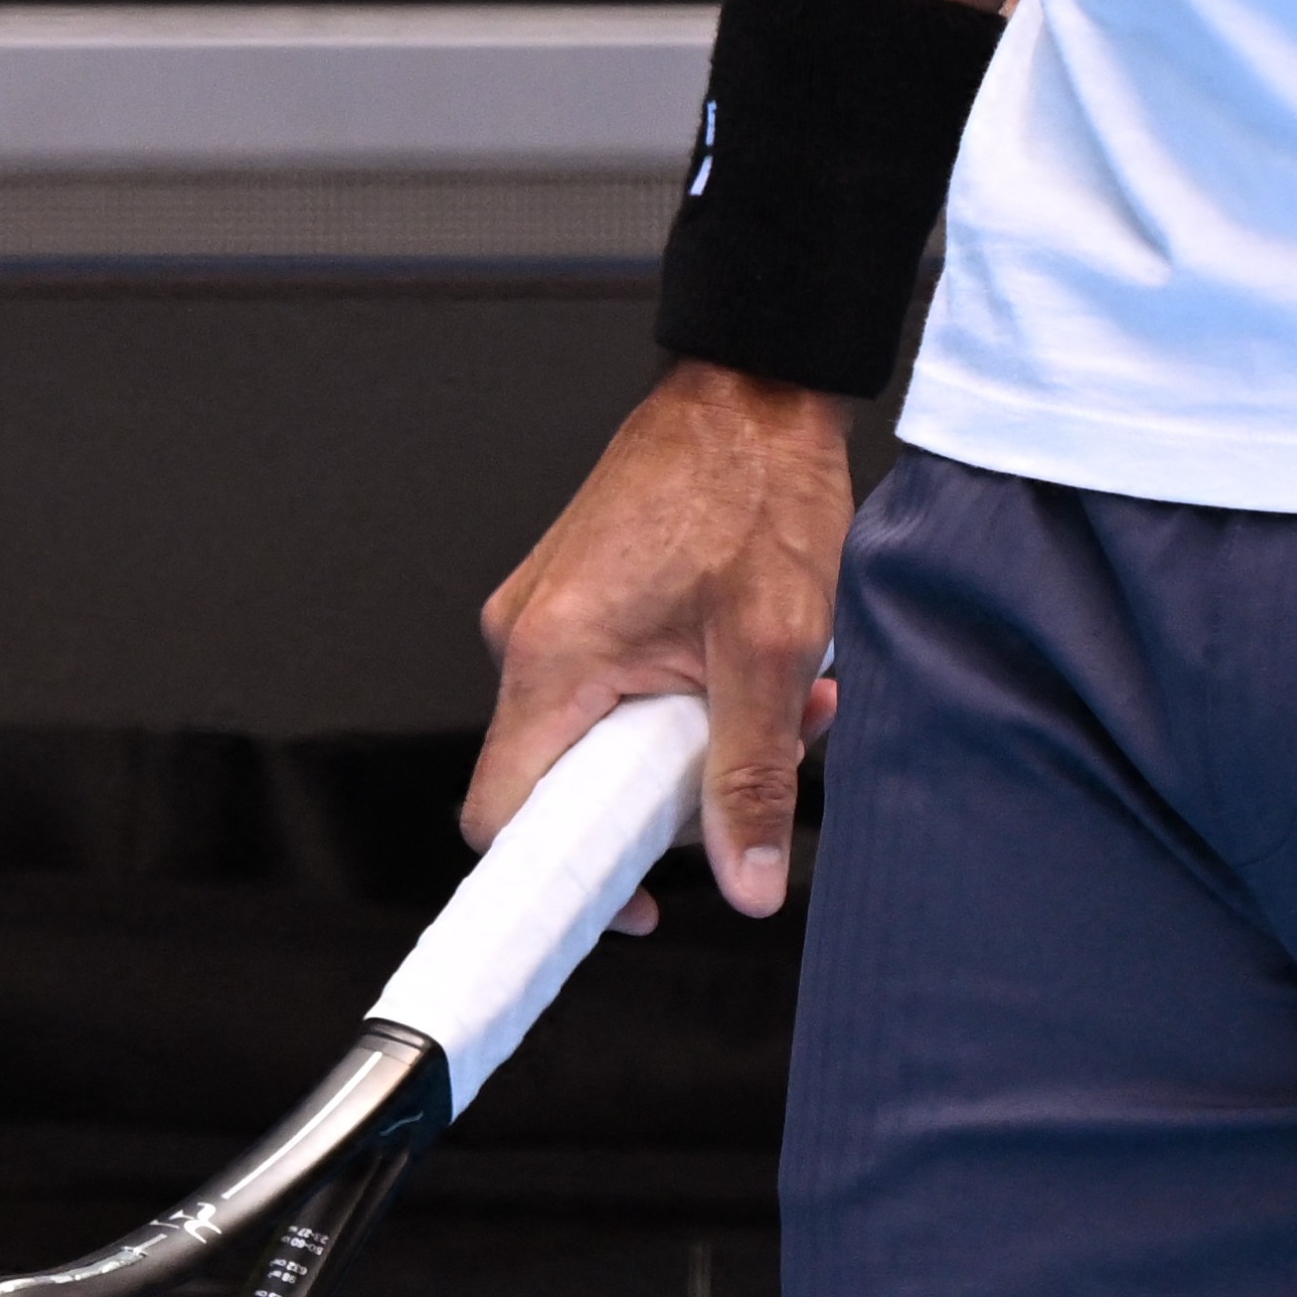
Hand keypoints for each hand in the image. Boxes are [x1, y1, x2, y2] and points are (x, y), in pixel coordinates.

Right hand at [469, 362, 857, 919]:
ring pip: (607, 730)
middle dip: (676, 795)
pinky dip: (687, 693)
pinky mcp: (577, 598)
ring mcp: (546, 612)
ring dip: (700, 738)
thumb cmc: (753, 491)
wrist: (750, 390)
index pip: (505, 814)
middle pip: (569, 779)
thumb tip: (746, 883)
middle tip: (770, 764)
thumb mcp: (770, 649)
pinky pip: (615, 682)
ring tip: (792, 697)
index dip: (559, 881)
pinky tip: (759, 661)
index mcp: (550, 655)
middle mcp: (526, 636)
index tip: (632, 906)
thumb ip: (750, 776)